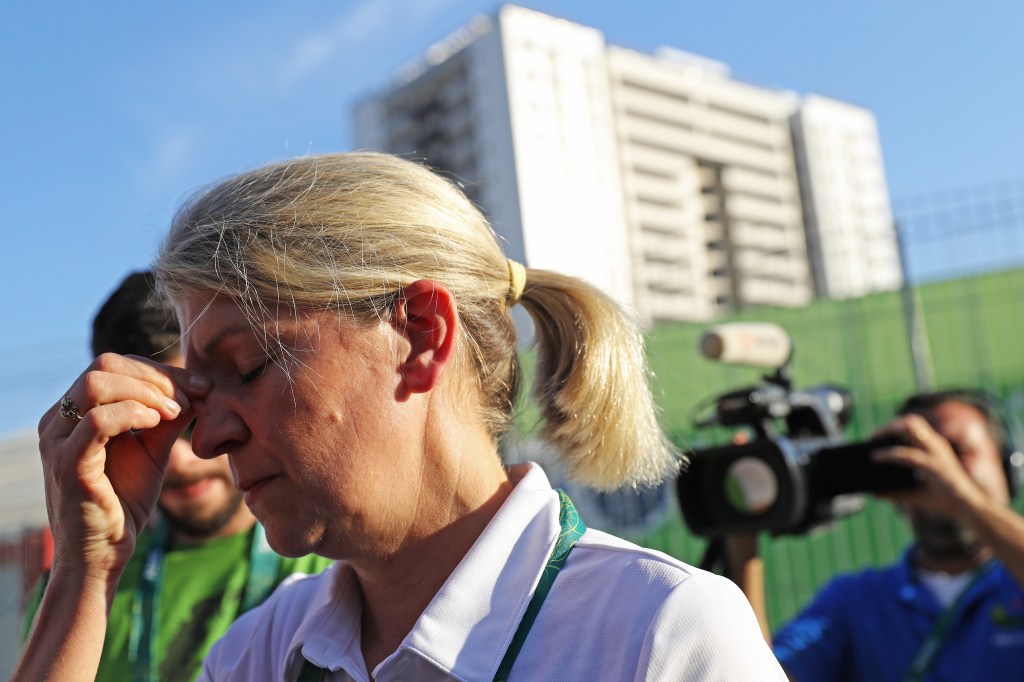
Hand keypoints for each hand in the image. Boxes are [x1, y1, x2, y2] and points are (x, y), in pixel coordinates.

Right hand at [37, 353, 209, 583]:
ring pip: (95, 383)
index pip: (114, 365)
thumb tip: (198, 387)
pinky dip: (133, 413)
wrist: (104, 552)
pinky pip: (96, 420)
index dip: (160, 370)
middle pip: (104, 364)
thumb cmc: (125, 500)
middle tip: (189, 398)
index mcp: (75, 412)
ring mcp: (58, 440)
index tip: (200, 386)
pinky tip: (157, 424)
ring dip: (145, 392)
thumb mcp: (153, 449)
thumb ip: (169, 417)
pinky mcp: (67, 464)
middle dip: (155, 376)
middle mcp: (59, 420)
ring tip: (173, 413)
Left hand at [872, 414, 983, 516]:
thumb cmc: (943, 500)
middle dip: (890, 424)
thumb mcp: (915, 493)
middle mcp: (937, 445)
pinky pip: (908, 455)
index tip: (876, 437)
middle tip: (873, 437)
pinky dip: (889, 453)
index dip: (894, 426)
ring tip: (873, 441)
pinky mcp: (935, 466)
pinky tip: (876, 458)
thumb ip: (894, 492)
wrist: (968, 510)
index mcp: (935, 447)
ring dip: (889, 430)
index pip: (914, 425)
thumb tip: (872, 492)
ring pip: (911, 427)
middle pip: (911, 420)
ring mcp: (937, 453)